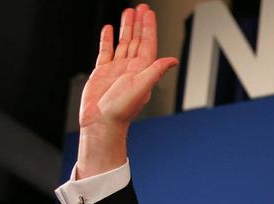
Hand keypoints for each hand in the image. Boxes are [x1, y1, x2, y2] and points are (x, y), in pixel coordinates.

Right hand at [77, 4, 177, 177]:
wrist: (101, 122)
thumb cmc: (121, 109)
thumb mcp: (142, 87)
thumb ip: (156, 71)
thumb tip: (172, 60)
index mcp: (141, 70)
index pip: (147, 43)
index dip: (149, 28)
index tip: (149, 13)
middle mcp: (131, 68)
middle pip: (136, 40)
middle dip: (139, 23)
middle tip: (141, 7)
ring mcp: (116, 69)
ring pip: (122, 43)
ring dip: (125, 28)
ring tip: (127, 12)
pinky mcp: (102, 72)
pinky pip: (106, 51)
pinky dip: (107, 39)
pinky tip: (108, 30)